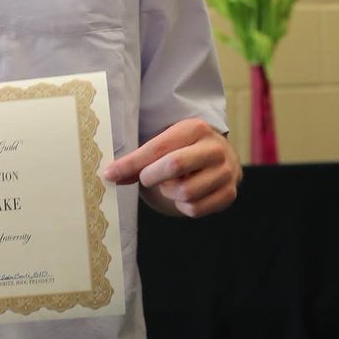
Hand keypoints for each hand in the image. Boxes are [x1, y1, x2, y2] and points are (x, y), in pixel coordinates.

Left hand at [102, 118, 240, 217]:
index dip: (131, 163)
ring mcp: (225, 172)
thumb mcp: (166, 143)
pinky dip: (182, 206)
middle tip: (146, 178)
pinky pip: (195, 209)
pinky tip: (185, 195)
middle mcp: (214, 149)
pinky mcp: (229, 194)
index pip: (158, 147)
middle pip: (174, 165)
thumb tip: (111, 174)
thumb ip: (140, 159)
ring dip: (169, 193)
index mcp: (195, 129)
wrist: (221, 159)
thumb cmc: (184, 150)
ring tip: (171, 184)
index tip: (110, 173)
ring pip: (185, 192)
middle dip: (151, 176)